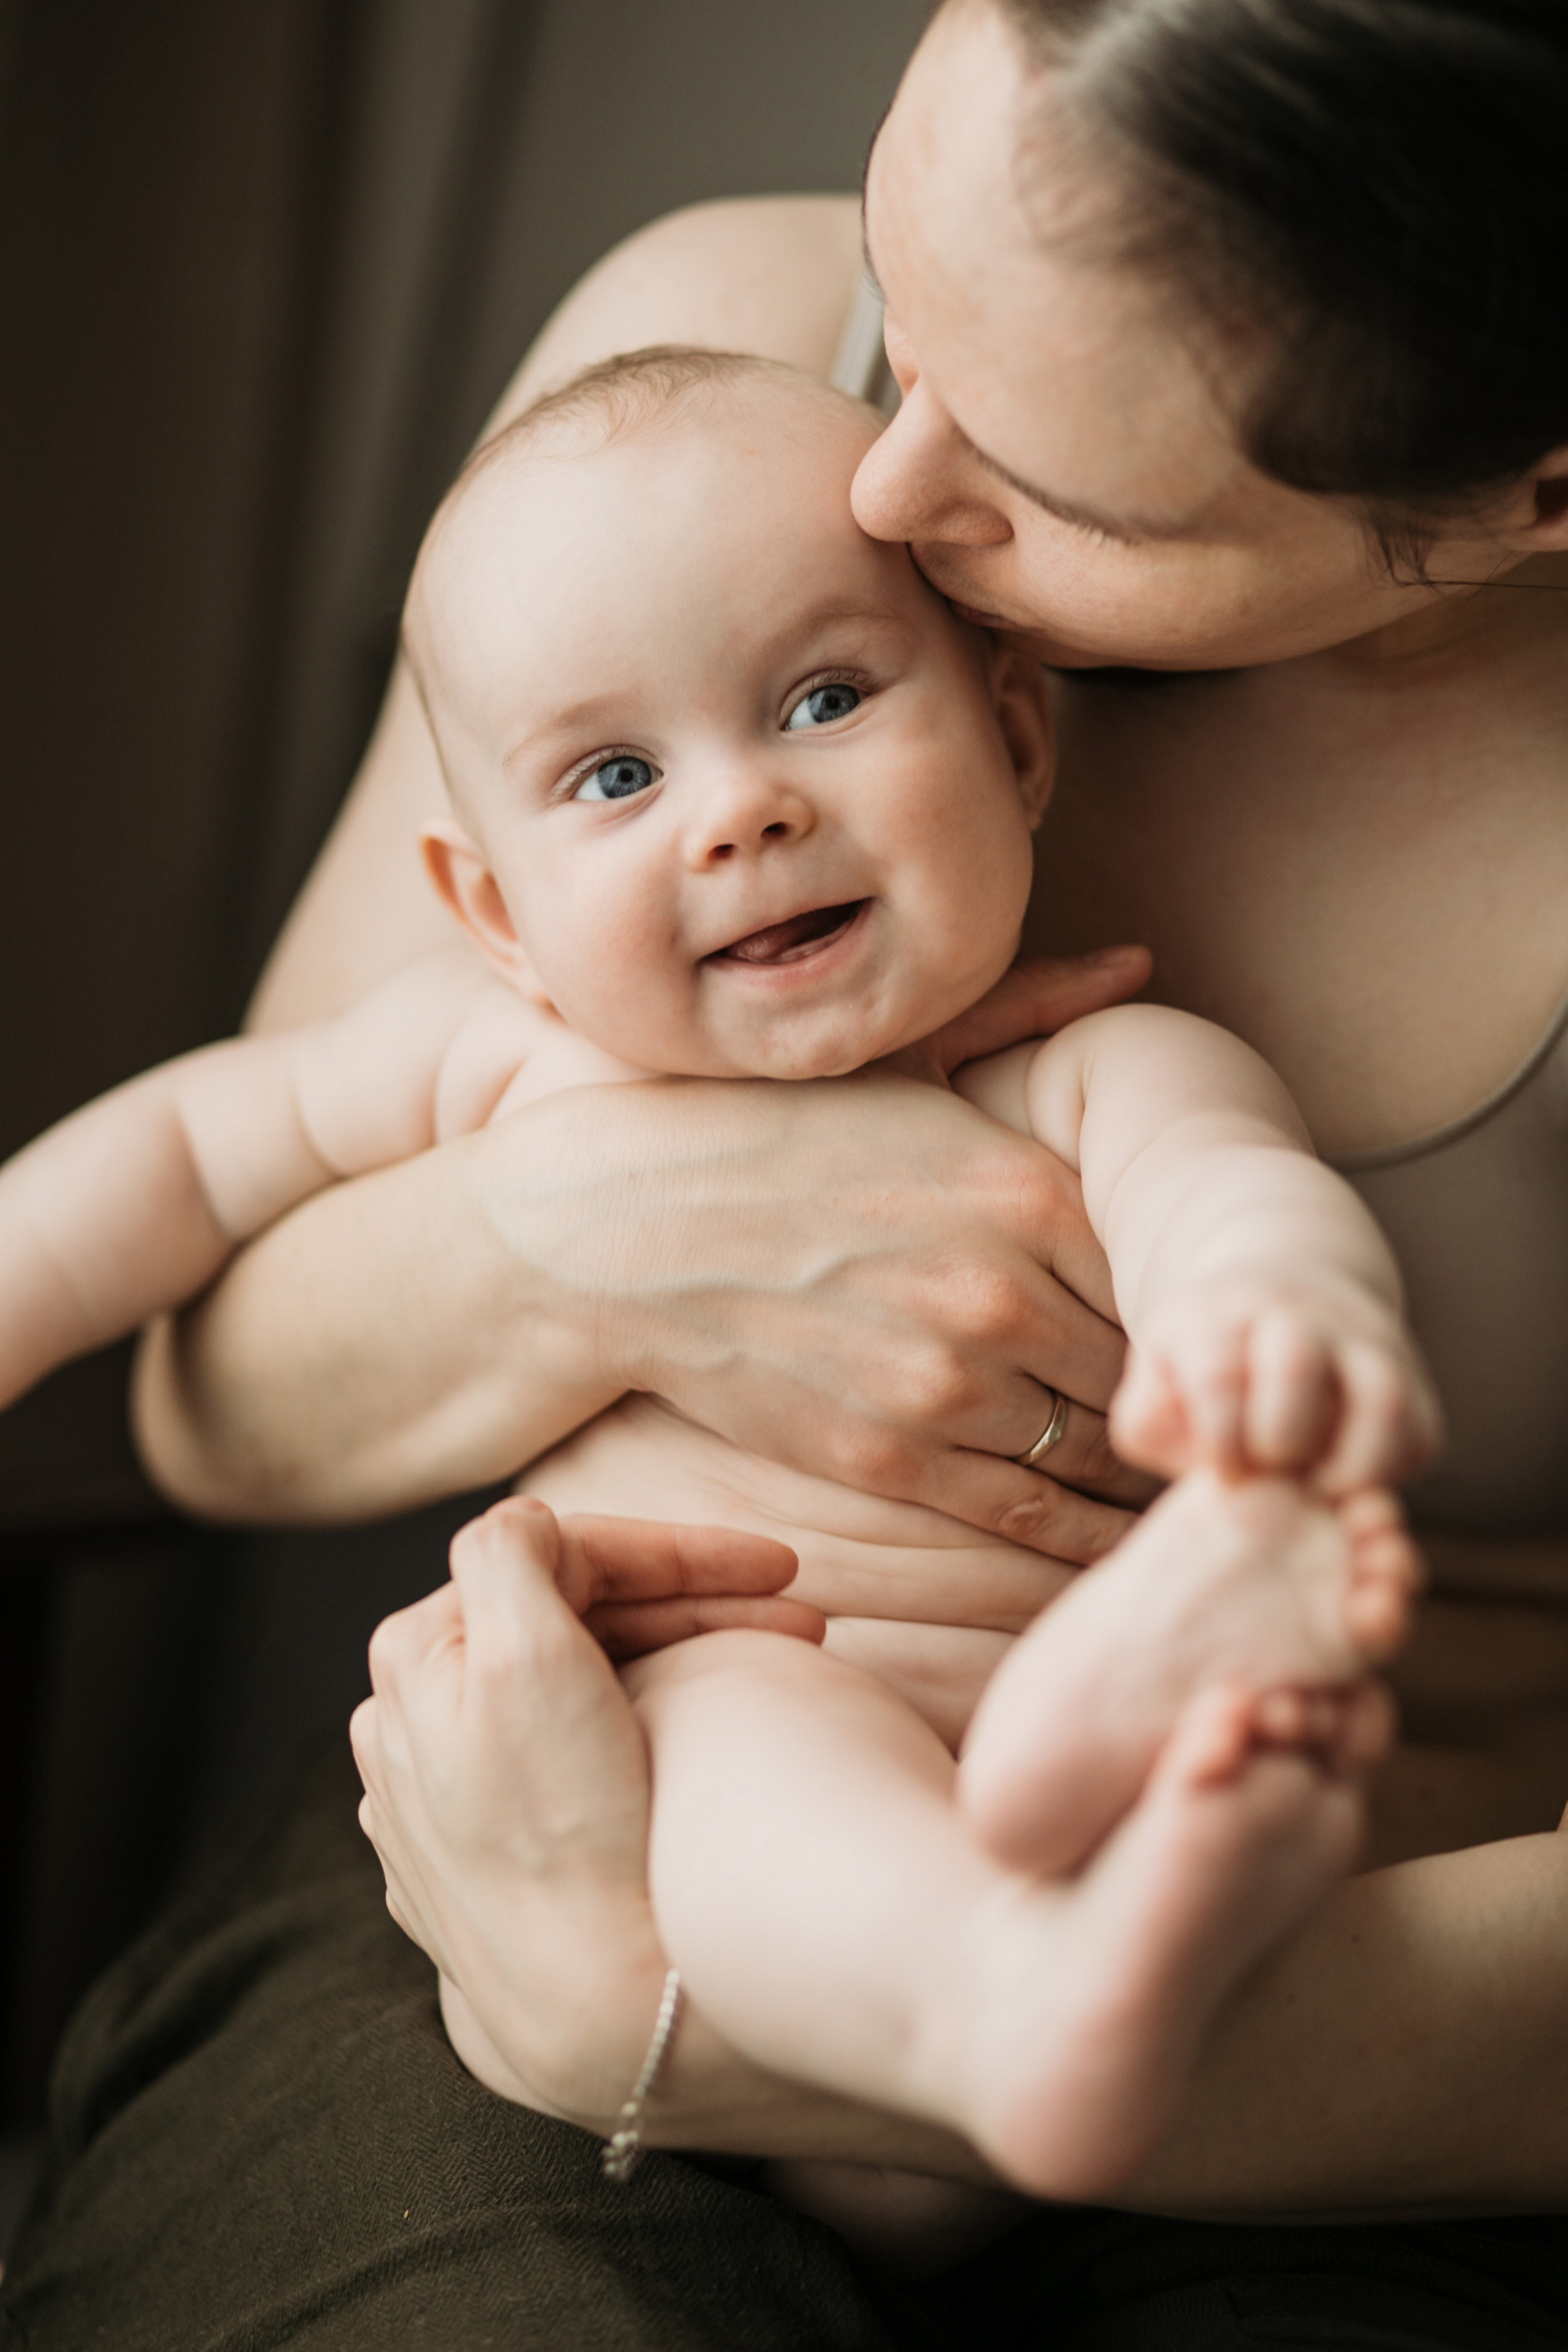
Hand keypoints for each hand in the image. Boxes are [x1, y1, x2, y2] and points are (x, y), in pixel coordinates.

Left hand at [351, 1495, 817, 2124]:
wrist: (598, 2009)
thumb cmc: (565, 1826)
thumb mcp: (527, 1655)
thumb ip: (512, 1550)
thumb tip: (530, 1524)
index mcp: (415, 1660)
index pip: (566, 1563)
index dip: (685, 1554)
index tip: (785, 1569)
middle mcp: (413, 1726)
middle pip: (575, 1622)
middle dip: (696, 1605)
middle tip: (803, 1622)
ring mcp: (451, 1798)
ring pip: (584, 1683)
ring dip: (685, 1657)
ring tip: (781, 1667)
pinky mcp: (496, 1859)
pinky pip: (583, 1751)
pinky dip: (654, 1719)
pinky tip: (713, 1720)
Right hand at [539, 949, 1153, 1565]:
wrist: (626, 1230)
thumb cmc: (773, 1136)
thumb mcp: (904, 1058)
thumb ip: (1031, 1013)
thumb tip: (1139, 963)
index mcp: (1028, 1187)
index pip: (1169, 1269)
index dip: (1195, 1305)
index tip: (1206, 1323)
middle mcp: (1005, 1290)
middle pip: (1150, 1367)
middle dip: (1181, 1393)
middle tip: (1211, 1411)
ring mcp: (948, 1383)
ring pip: (1101, 1449)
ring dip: (1140, 1467)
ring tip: (1170, 1471)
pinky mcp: (893, 1456)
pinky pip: (1031, 1514)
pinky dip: (1082, 1532)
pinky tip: (1108, 1532)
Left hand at [1111, 1274, 1442, 1493]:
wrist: (1279, 1289)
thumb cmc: (1204, 1361)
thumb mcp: (1157, 1377)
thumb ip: (1150, 1421)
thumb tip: (1208, 1461)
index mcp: (1219, 1315)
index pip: (1218, 1377)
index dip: (1220, 1442)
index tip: (1223, 1468)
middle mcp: (1297, 1317)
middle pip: (1295, 1368)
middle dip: (1279, 1440)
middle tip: (1271, 1466)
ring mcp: (1362, 1342)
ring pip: (1383, 1399)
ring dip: (1351, 1466)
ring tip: (1320, 1488)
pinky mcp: (1411, 1378)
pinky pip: (1419, 1433)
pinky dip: (1389, 1472)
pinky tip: (1348, 1479)